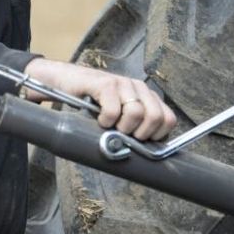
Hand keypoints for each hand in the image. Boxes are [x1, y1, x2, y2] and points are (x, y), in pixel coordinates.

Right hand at [24, 57, 177, 140]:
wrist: (65, 81)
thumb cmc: (93, 102)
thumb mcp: (119, 113)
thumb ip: (135, 124)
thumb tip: (149, 152)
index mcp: (146, 95)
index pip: (168, 118)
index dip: (158, 135)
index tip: (141, 140)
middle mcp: (138, 86)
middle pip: (156, 116)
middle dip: (141, 133)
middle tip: (124, 134)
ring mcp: (122, 83)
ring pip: (137, 113)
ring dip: (122, 127)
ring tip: (111, 126)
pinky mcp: (104, 83)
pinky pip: (113, 110)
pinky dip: (106, 120)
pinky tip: (99, 119)